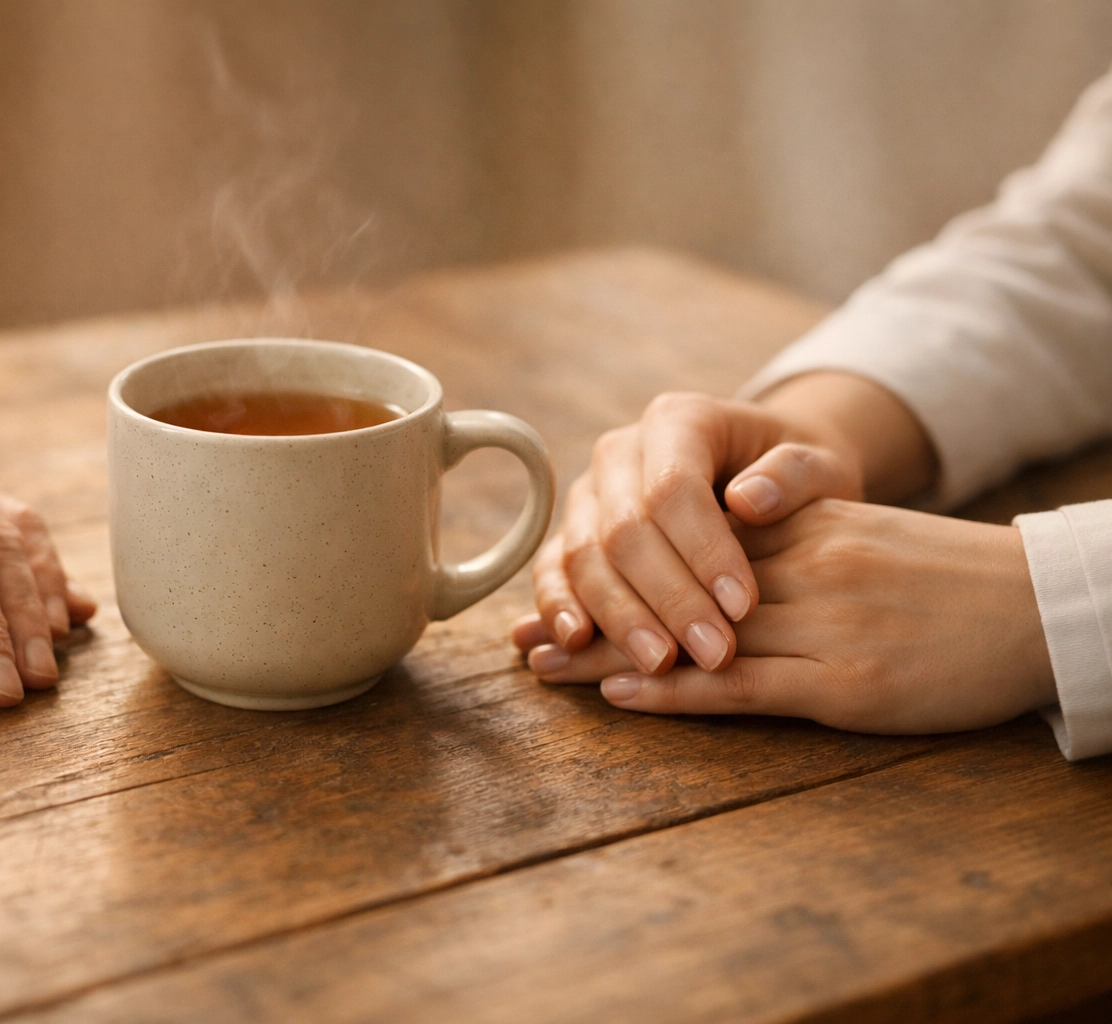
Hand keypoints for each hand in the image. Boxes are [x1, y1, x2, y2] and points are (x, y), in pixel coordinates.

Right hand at [515, 389, 863, 677]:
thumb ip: (794, 476)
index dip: (705, 551)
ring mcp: (588, 495)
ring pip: (582, 556)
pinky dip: (558, 608)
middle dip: (668, 598)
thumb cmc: (795, 479)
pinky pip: (552, 572)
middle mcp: (620, 452)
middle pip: (624, 528)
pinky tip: (576, 643)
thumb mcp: (818, 465)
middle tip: (714, 652)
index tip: (745, 607)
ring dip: (619, 616)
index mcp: (678, 420)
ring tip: (661, 664)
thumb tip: (750, 501)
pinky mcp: (571, 536)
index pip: (675, 487)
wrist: (764, 482)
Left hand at [517, 499, 1055, 734]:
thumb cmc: (944, 580)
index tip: (551, 581)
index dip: (611, 566)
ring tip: (544, 667)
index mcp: (800, 528)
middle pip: (672, 587)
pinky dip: (677, 691)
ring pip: (692, 639)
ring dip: (610, 653)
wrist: (1037, 608)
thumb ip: (783, 540)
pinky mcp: (845, 685)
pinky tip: (623, 692)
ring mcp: (821, 626)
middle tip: (521, 632)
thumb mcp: (857, 537)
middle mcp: (800, 568)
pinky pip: (744, 687)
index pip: (683, 543)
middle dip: (592, 610)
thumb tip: (709, 554)